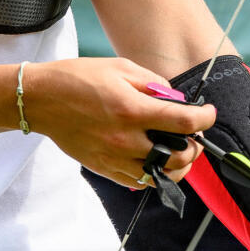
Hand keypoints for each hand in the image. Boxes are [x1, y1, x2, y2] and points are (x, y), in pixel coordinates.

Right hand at [20, 58, 213, 189]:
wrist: (41, 100)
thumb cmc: (80, 78)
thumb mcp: (121, 68)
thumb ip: (153, 84)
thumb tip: (176, 99)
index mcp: (132, 110)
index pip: (184, 123)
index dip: (205, 118)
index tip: (208, 113)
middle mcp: (125, 139)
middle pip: (178, 157)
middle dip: (194, 147)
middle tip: (193, 136)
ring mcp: (113, 158)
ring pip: (159, 176)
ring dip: (175, 166)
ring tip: (176, 151)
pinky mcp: (102, 168)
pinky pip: (136, 182)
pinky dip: (151, 174)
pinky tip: (152, 158)